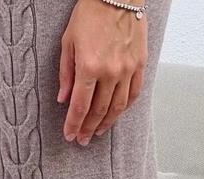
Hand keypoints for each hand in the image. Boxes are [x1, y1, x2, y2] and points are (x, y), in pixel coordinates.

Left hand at [58, 0, 147, 144]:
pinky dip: (124, 108)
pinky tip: (116, 114)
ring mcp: (127, 70)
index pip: (80, 106)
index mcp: (89, 66)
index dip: (74, 124)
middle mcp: (110, 72)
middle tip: (83, 139)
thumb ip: (66, 73)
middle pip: (99, 111)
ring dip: (106, 123)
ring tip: (97, 131)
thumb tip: (63, 99)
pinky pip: (133, 94)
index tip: (70, 135)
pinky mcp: (140, 66)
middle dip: (88, 128)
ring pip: (117, 107)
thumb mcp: (68, 41)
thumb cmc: (90, 14)